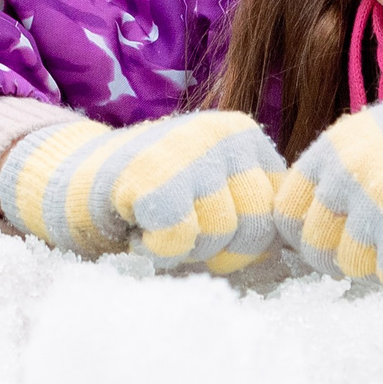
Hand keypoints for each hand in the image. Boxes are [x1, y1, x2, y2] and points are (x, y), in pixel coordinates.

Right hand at [0, 110, 284, 273]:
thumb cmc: (152, 202)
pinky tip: (136, 221)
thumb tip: (307, 250)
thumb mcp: (215, 195)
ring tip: (156, 220)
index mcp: (247, 138)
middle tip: (177, 226)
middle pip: (255, 231)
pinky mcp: (148, 171)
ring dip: (181, 247)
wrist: (75, 183)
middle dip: (215, 248)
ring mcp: (187, 146)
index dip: (242, 243)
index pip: (278, 218)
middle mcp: (224, 133)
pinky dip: (153, 246)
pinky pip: (175, 238)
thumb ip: (255, 211)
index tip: (203, 225)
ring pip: (217, 236)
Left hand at [277, 79, 382, 287]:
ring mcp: (376, 198)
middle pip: (316, 248)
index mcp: (334, 146)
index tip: (340, 237)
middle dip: (348, 255)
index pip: (288, 211)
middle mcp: (347, 170)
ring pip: (353, 266)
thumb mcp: (380, 141)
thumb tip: (301, 233)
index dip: (312, 233)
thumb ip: (342, 175)